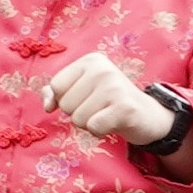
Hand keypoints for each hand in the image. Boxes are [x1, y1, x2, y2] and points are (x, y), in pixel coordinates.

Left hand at [43, 50, 173, 146]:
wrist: (146, 114)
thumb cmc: (107, 102)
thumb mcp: (80, 90)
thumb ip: (55, 93)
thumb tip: (47, 105)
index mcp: (90, 61)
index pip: (56, 86)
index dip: (65, 99)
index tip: (86, 98)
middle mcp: (102, 69)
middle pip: (65, 104)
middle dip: (79, 113)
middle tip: (99, 108)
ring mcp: (115, 87)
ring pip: (78, 118)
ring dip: (89, 123)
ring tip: (106, 114)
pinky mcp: (124, 107)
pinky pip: (93, 127)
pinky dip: (100, 131)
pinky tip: (112, 123)